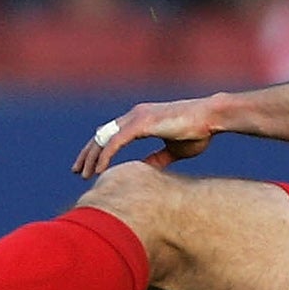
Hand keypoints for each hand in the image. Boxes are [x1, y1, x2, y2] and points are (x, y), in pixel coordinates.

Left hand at [73, 97, 220, 177]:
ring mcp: (137, 117)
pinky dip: (105, 156)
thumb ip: (157, 159)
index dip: (98, 150)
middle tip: (77, 171)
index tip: (89, 166)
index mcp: (141, 119)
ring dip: (92, 157)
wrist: (212, 117)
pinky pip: (115, 142)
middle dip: (88, 153)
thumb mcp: (174, 150)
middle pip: (102, 134)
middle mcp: (135, 115)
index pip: (111, 134)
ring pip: (104, 138)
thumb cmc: (199, 131)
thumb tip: (144, 170)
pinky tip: (98, 170)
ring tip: (83, 174)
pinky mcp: (142, 123)